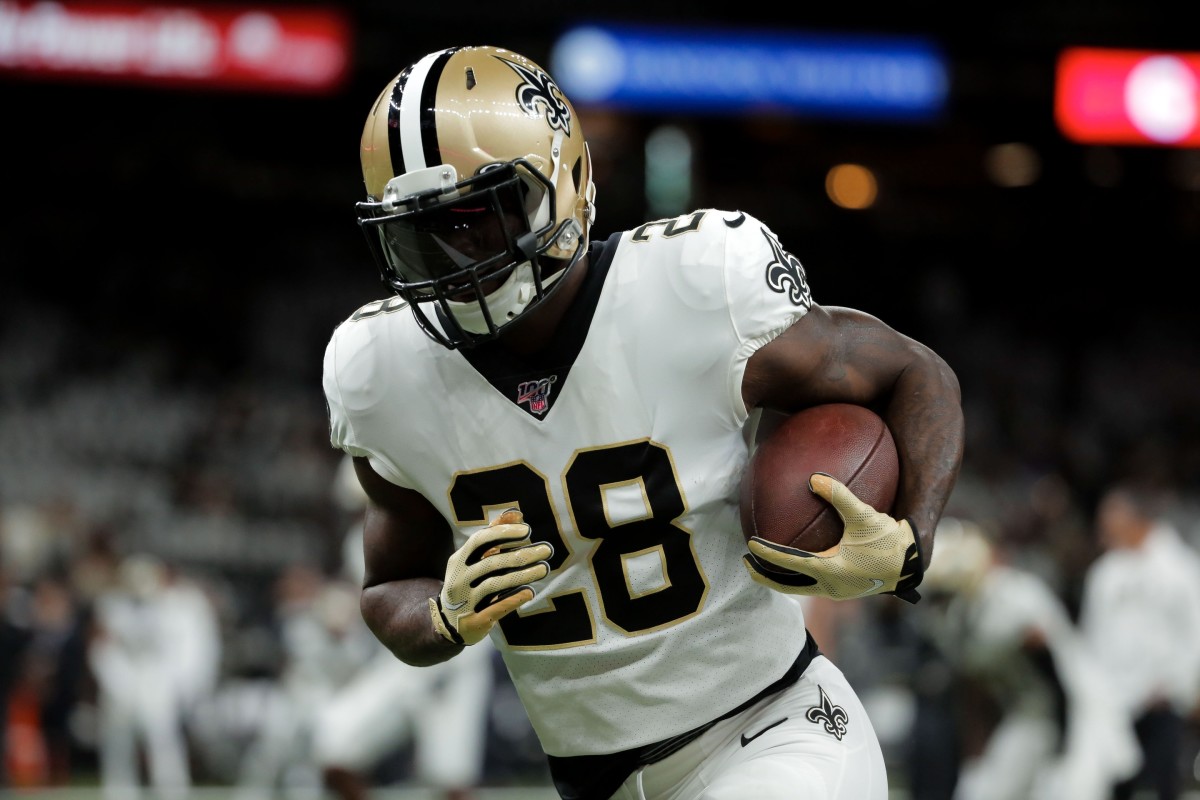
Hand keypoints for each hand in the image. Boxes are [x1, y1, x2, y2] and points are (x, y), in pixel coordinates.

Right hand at [429, 509, 552, 644]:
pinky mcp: (473, 620)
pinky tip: (530, 592)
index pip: (480, 540)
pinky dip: (514, 599)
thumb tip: (516, 513)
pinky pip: (496, 607)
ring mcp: (464, 600)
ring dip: (523, 576)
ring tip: (543, 569)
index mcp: (458, 560)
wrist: (448, 621)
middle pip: (492, 563)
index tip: (527, 530)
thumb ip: (494, 536)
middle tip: (546, 551)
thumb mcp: (473, 560)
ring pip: (495, 584)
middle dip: (521, 555)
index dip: (503, 533)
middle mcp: (458, 578)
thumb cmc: (468, 582)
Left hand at [742, 473, 923, 602]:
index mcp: (830, 571)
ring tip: (766, 565)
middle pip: (787, 587)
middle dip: (764, 576)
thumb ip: (839, 495)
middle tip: (746, 563)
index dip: (767, 554)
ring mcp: (838, 592)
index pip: (789, 564)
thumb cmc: (889, 540)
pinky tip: (799, 561)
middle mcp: (830, 587)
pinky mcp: (845, 590)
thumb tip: (814, 477)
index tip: (749, 545)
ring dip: (781, 579)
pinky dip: (799, 577)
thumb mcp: (864, 515)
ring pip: (800, 589)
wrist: (913, 562)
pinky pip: (814, 585)